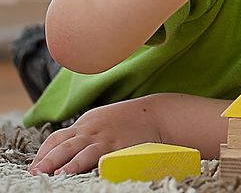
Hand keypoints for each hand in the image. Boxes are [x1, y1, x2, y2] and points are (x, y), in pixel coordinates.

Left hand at [28, 96, 161, 175]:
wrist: (157, 114)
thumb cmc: (127, 120)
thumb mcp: (101, 120)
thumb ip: (83, 133)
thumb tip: (62, 150)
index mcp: (85, 123)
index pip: (57, 138)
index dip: (43, 154)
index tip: (33, 168)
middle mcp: (93, 130)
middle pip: (65, 145)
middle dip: (48, 160)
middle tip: (35, 173)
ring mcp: (108, 139)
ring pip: (83, 151)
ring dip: (68, 164)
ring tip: (56, 175)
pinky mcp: (123, 147)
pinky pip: (105, 158)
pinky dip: (94, 165)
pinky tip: (87, 172)